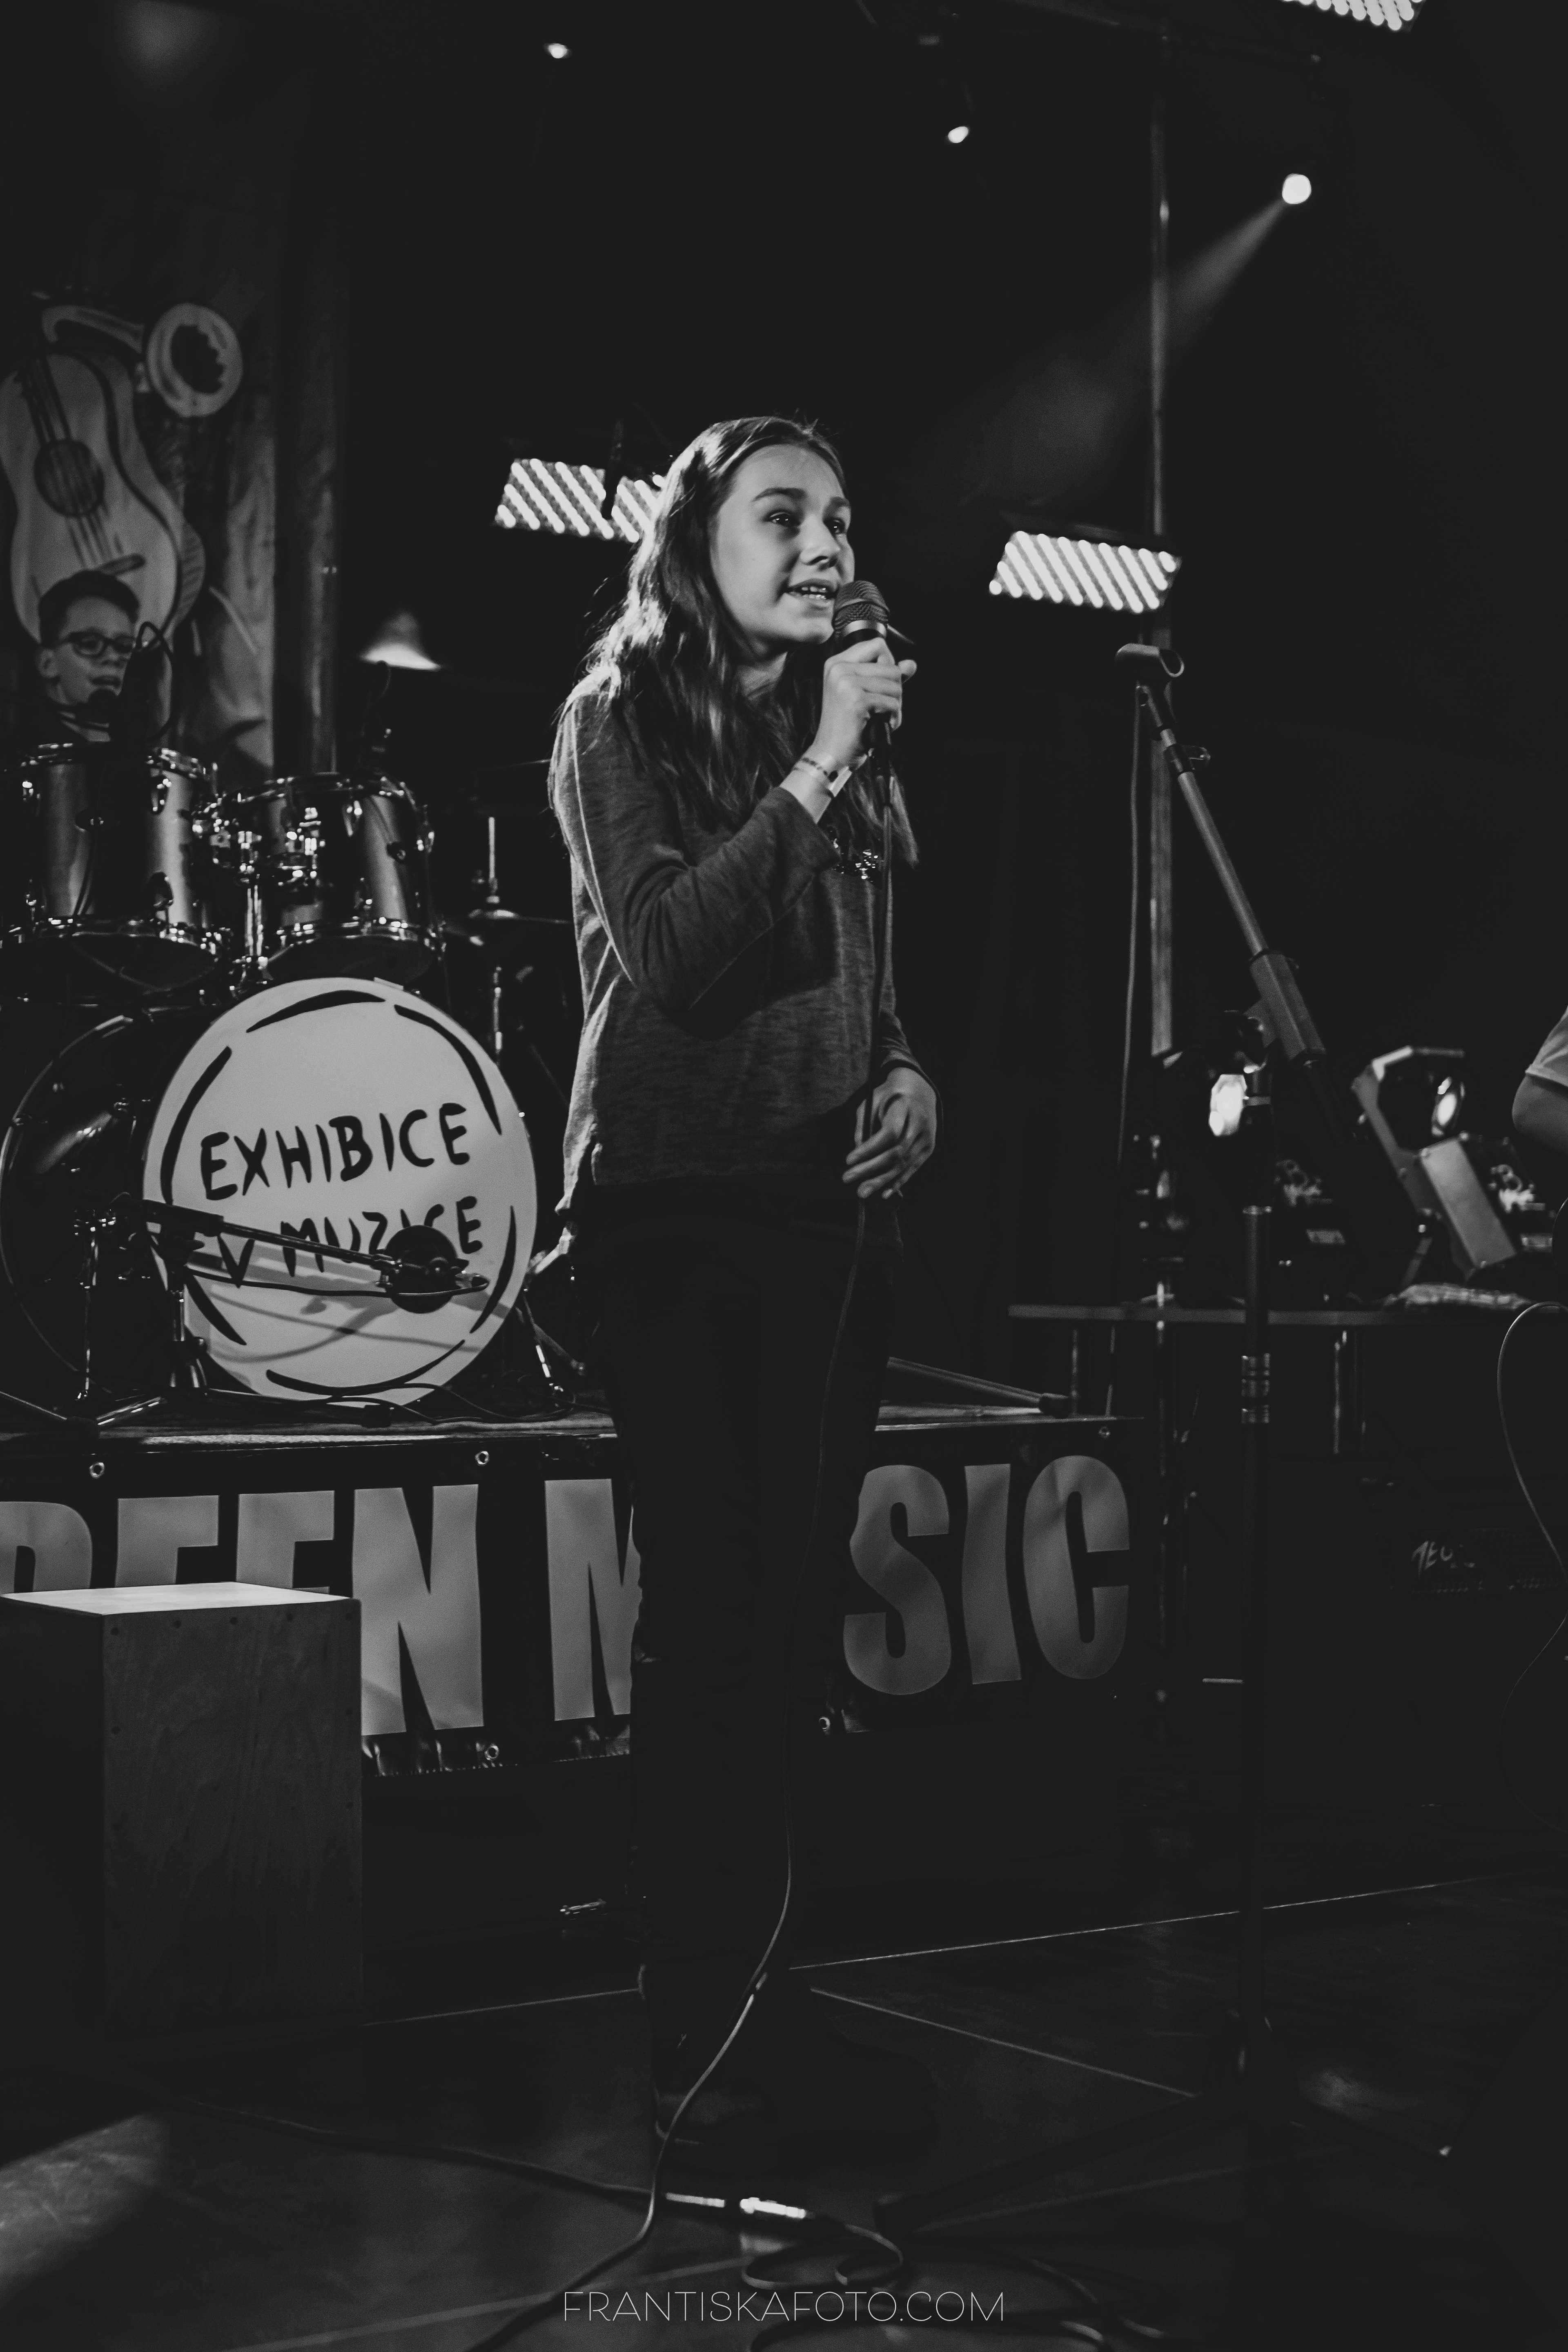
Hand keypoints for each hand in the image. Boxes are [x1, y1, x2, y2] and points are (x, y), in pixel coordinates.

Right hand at [811, 637, 916, 773]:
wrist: (831, 753)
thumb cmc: (846, 727)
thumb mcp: (864, 694)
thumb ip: (887, 675)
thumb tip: (911, 664)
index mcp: (837, 663)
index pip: (878, 644)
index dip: (889, 664)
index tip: (882, 683)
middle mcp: (839, 669)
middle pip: (890, 666)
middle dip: (895, 690)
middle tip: (883, 706)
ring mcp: (846, 683)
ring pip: (895, 684)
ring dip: (895, 705)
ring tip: (881, 716)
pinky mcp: (856, 700)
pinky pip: (892, 703)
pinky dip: (893, 717)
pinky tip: (881, 724)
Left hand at [844, 1066, 937, 1198]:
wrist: (918, 1090)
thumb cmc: (888, 1096)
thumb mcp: (870, 1102)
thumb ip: (863, 1127)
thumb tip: (856, 1157)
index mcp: (904, 1107)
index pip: (888, 1134)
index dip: (868, 1149)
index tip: (848, 1160)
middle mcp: (919, 1124)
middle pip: (896, 1152)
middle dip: (870, 1169)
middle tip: (848, 1179)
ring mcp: (926, 1137)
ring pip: (903, 1164)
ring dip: (881, 1181)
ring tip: (862, 1192)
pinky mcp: (928, 1148)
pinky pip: (912, 1168)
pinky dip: (898, 1182)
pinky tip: (884, 1193)